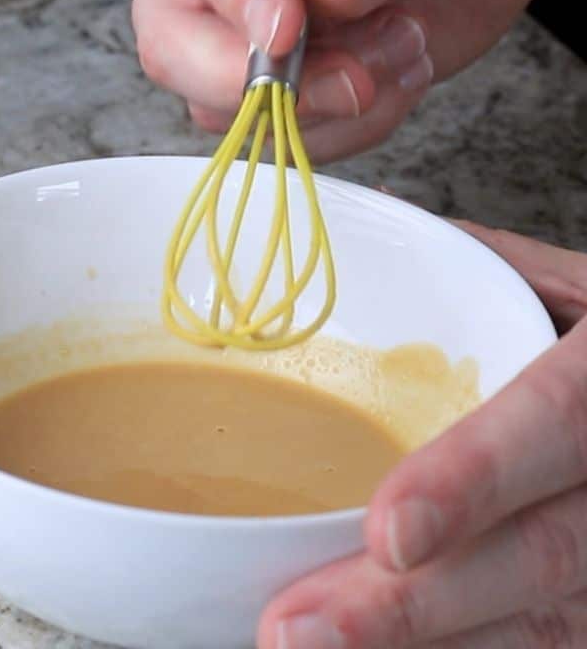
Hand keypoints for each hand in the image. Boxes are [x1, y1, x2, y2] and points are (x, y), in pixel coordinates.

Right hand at [131, 0, 557, 161]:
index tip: (288, 28)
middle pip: (170, 46)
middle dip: (255, 81)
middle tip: (347, 77)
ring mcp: (245, 44)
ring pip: (225, 110)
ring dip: (327, 102)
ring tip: (403, 42)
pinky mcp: (284, 94)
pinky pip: (288, 141)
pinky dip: (357, 124)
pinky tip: (400, 69)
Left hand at [257, 221, 586, 647]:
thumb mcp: (584, 286)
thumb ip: (496, 270)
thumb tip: (374, 241)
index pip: (566, 416)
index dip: (478, 476)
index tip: (388, 530)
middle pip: (546, 556)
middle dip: (415, 606)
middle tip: (293, 629)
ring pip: (548, 624)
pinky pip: (550, 643)